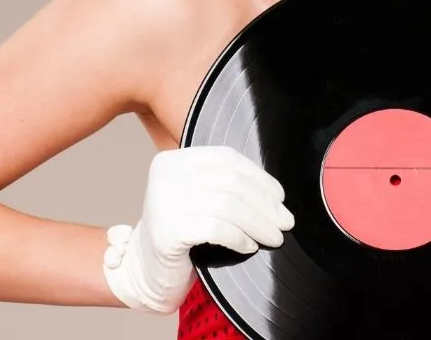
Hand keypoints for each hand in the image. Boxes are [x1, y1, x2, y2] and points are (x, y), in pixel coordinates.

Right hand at [102, 145, 293, 313]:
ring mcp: (165, 202)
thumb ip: (223, 184)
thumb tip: (273, 192)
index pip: (226, 159)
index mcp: (174, 161)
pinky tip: (250, 246)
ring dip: (259, 223)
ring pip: (228, 206)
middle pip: (231, 183)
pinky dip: (240, 238)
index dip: (258, 177)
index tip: (279, 196)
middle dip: (265, 204)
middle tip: (285, 222)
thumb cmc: (180, 233)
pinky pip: (217, 229)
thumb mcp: (198, 198)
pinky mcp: (168, 232)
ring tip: (275, 237)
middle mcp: (167, 176)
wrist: (145, 271)